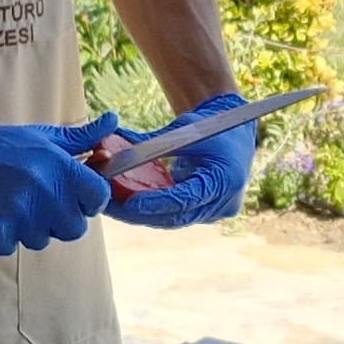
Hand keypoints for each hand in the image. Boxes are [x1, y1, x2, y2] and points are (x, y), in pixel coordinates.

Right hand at [0, 110, 112, 255]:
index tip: (73, 195)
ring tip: (9, 202)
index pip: (98, 198)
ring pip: (42, 239)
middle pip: (75, 228)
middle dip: (60, 219)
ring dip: (29, 227)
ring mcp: (20, 216)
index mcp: (59, 168)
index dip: (89, 199)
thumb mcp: (40, 136)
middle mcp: (44, 193)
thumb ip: (80, 138)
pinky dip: (1, 234)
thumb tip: (112, 122)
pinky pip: (11, 246)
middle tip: (37, 201)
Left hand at [104, 92, 258, 228]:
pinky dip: (152, 209)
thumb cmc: (210, 124)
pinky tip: (126, 205)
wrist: (235, 131)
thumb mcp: (183, 129)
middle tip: (108, 206)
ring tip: (111, 206)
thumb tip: (111, 150)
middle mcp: (224, 203)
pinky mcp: (206, 212)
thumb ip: (151, 145)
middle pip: (175, 216)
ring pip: (172, 219)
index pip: (185, 198)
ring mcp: (215, 211)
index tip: (128, 203)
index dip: (155, 203)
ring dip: (141, 214)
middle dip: (138, 213)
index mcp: (225, 180)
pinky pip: (175, 215)